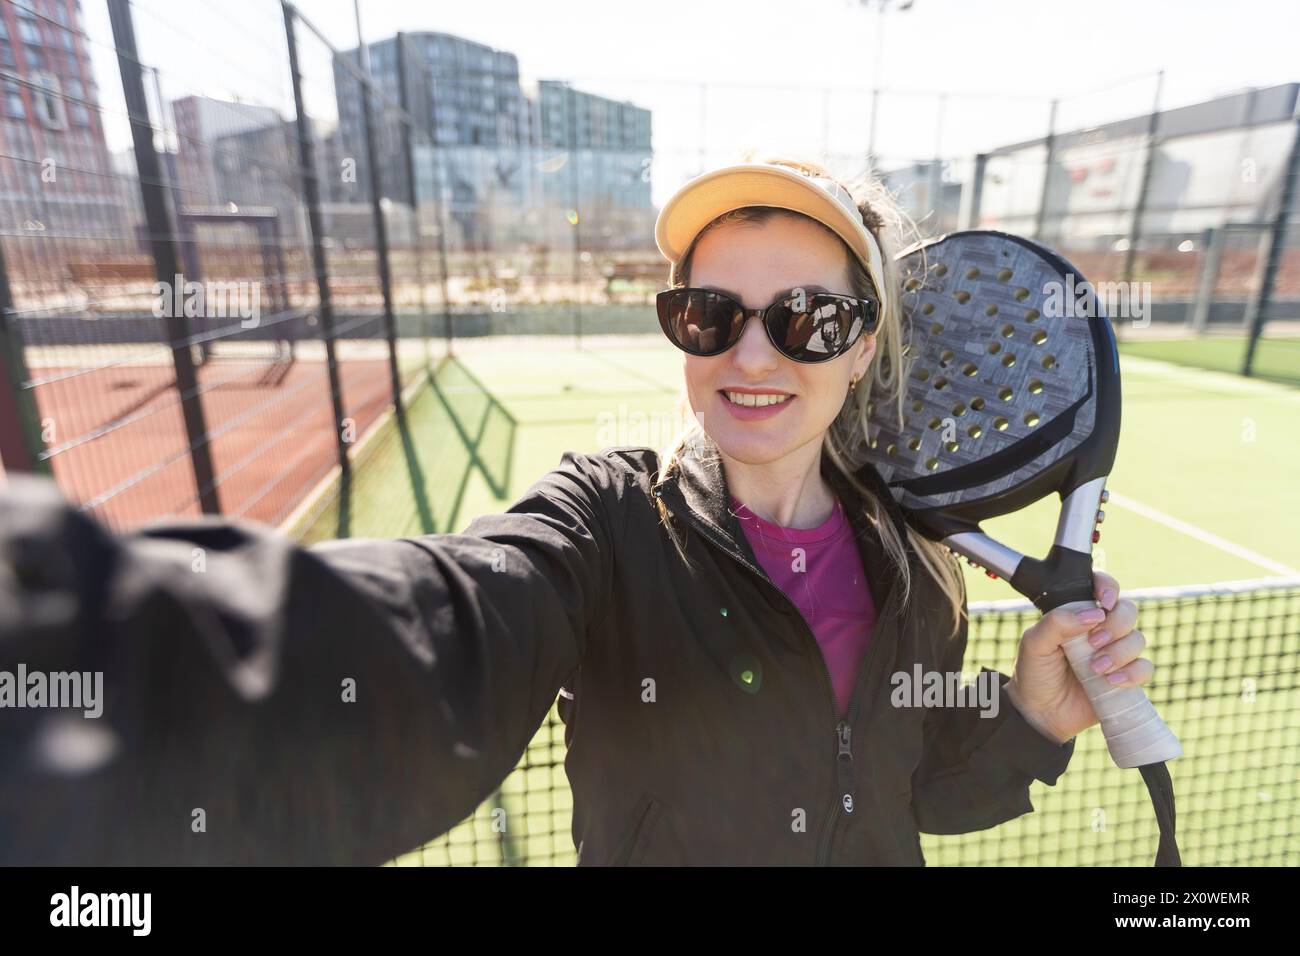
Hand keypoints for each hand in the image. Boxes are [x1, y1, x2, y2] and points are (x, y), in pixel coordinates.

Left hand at [1003, 570, 1153, 744]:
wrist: (1039, 713)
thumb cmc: (1034, 673)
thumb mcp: (1034, 643)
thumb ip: (1057, 622)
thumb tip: (1093, 614)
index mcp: (1077, 614)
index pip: (1102, 587)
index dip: (1109, 587)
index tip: (1104, 602)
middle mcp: (1100, 630)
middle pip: (1127, 610)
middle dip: (1116, 625)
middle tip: (1094, 642)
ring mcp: (1114, 653)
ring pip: (1138, 639)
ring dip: (1119, 652)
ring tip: (1095, 669)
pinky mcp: (1126, 677)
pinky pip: (1145, 667)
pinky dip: (1133, 673)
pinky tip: (1111, 682)